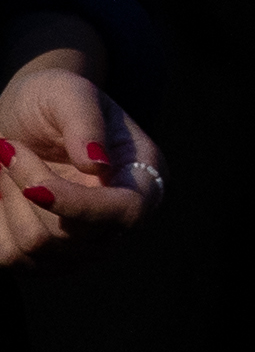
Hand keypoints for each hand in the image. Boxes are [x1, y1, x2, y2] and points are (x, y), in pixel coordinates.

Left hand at [0, 44, 155, 265]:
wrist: (22, 119)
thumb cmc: (51, 100)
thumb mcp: (68, 92)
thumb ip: (85, 121)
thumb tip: (99, 165)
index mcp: (143, 176)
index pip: (128, 210)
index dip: (81, 206)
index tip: (34, 187)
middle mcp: (118, 220)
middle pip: (71, 233)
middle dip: (30, 187)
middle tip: (7, 147)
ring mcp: (82, 245)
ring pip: (37, 246)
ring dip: (10, 201)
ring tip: (8, 165)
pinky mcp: (45, 259)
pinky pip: (12, 258)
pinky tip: (5, 194)